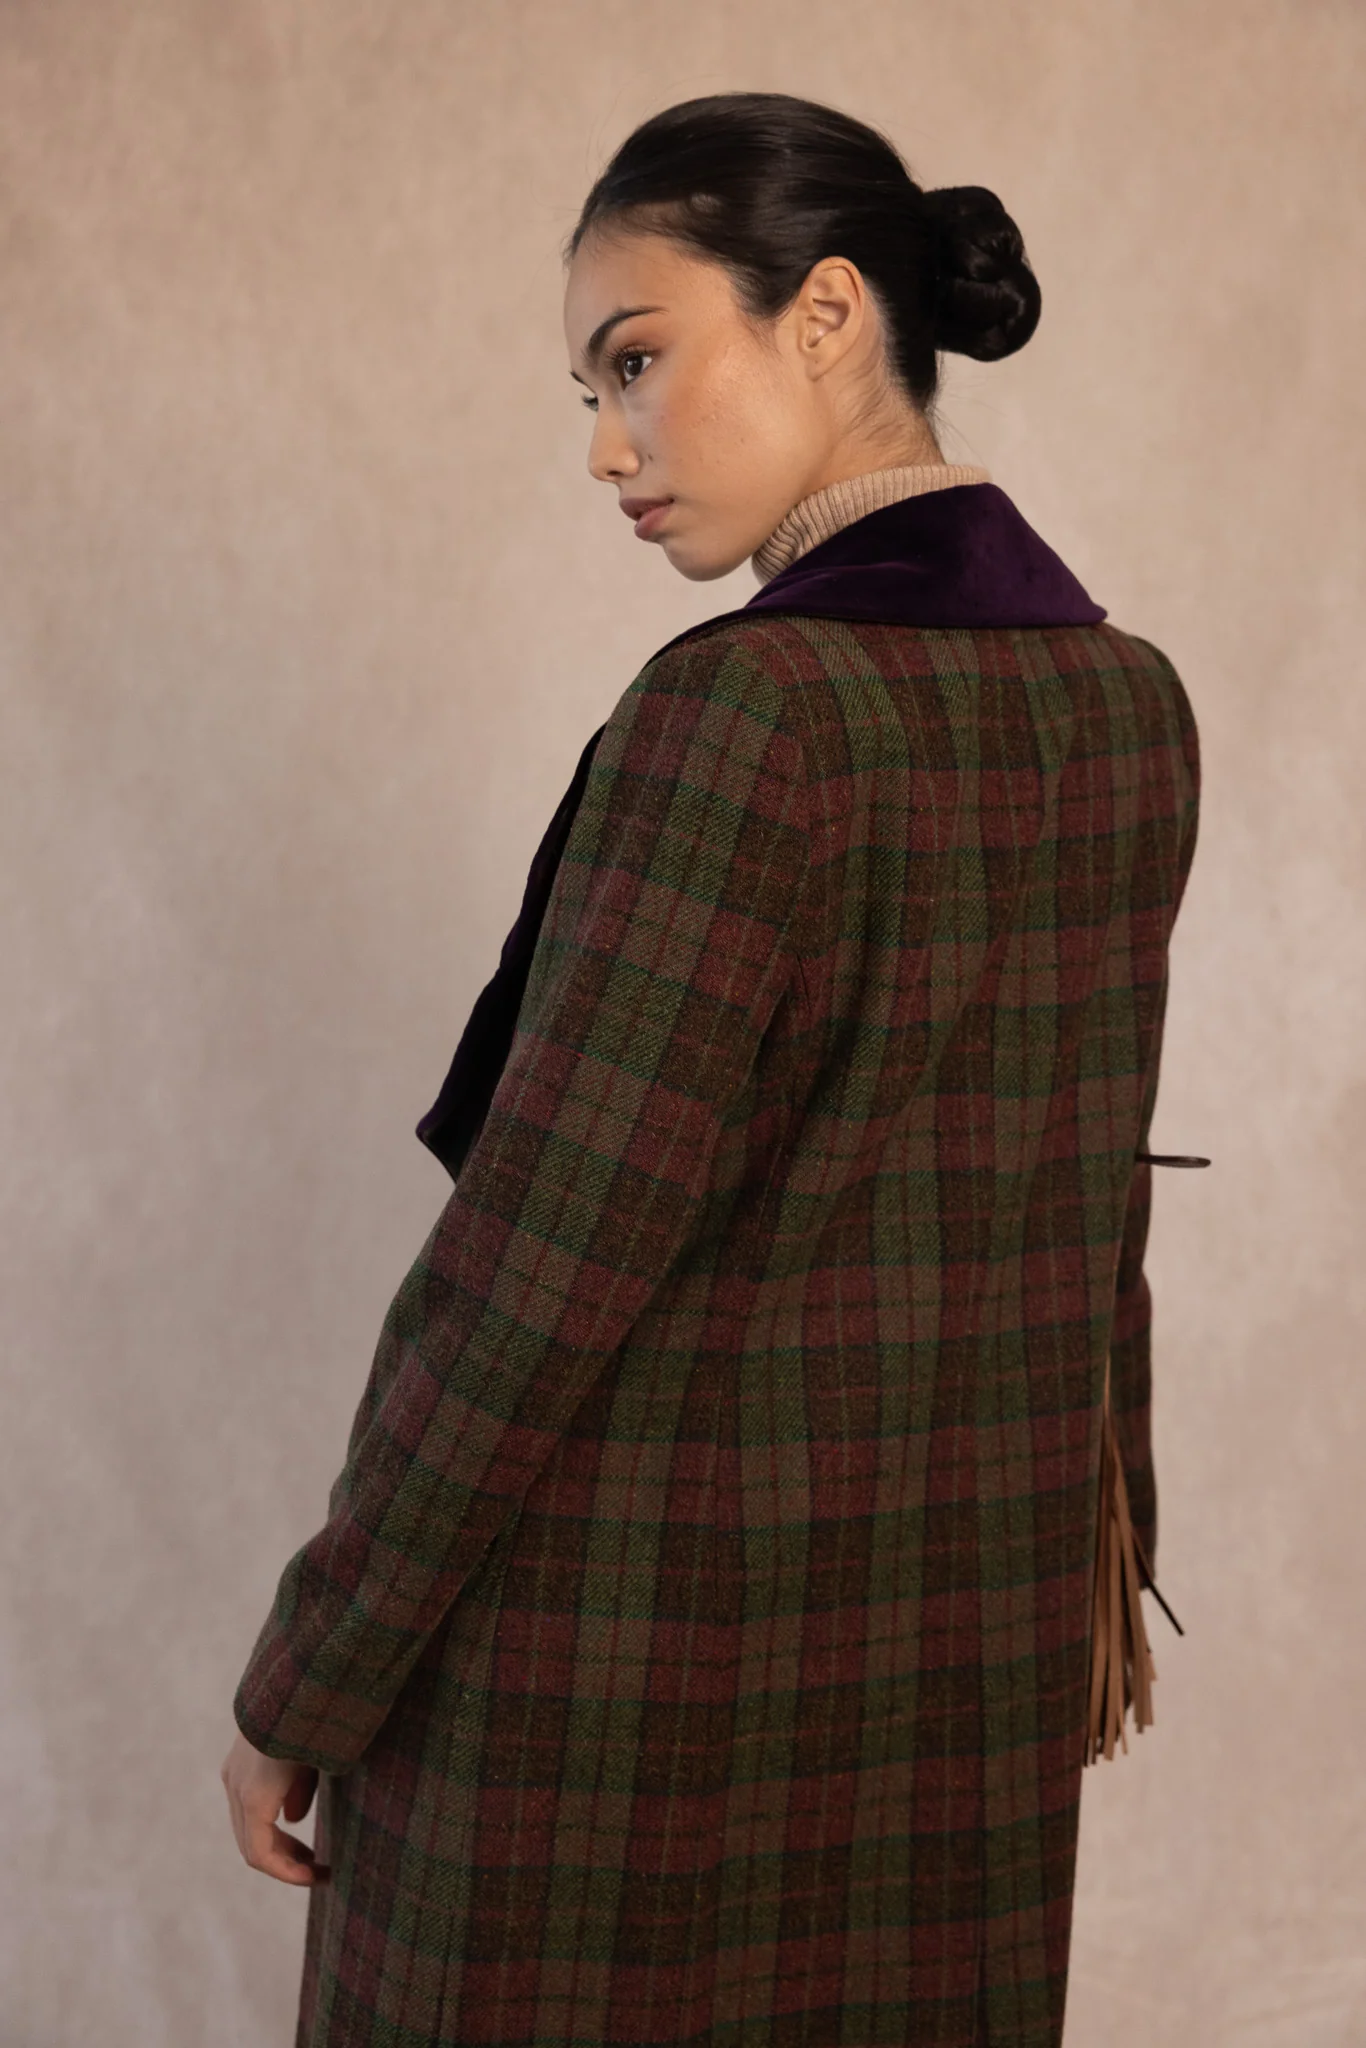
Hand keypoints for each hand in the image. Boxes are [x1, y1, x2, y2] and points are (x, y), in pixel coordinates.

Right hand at [220, 1728, 323, 1884]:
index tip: (319, 1877)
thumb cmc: (315, 1718)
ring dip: (275, 1841)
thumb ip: (308, 1793)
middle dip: (285, 1861)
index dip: (289, 1874)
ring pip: (247, 1824)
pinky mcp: (239, 1758)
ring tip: (310, 1850)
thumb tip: (293, 1820)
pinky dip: (269, 1818)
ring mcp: (234, 1771)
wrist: (295, 1670)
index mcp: (255, 1797)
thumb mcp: (321, 1762)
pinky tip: (295, 1812)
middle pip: (252, 1843)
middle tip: (319, 1868)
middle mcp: (236, 1786)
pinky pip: (248, 1801)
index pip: (260, 1856)